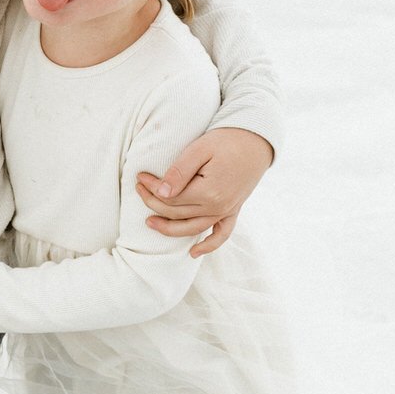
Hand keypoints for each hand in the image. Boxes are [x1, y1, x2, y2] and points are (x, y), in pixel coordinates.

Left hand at [136, 126, 273, 255]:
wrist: (256, 141)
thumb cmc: (227, 141)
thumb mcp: (200, 149)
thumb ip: (180, 172)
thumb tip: (161, 193)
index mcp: (208, 192)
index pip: (170, 198)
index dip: (151, 189)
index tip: (140, 177)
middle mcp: (218, 206)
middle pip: (177, 213)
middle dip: (153, 202)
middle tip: (138, 189)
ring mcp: (227, 211)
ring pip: (192, 228)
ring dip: (169, 229)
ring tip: (149, 222)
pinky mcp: (233, 210)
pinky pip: (222, 235)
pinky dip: (209, 246)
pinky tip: (193, 252)